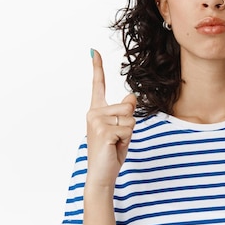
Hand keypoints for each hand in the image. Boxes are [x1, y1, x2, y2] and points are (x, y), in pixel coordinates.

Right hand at [85, 49, 136, 187]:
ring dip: (128, 133)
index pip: (98, 85)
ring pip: (130, 118)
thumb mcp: (122, 128)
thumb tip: (131, 96)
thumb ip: (125, 111)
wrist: (102, 174)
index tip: (93, 51)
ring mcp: (97, 121)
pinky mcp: (104, 131)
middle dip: (129, 124)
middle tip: (117, 139)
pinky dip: (126, 140)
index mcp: (96, 110)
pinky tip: (114, 147)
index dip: (97, 67)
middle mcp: (93, 112)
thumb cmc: (111, 151)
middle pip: (128, 107)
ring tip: (115, 143)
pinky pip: (128, 129)